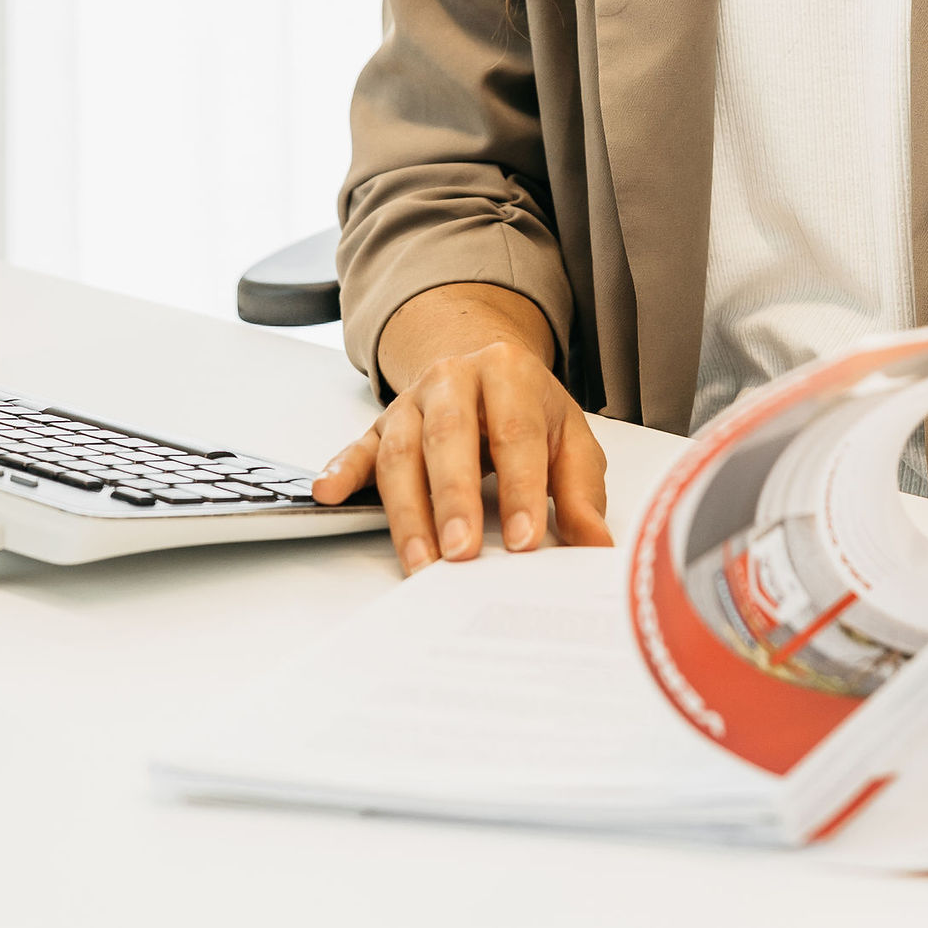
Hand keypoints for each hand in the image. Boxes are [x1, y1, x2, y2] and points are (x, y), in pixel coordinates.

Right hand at [311, 286, 611, 571]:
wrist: (483, 365)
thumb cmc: (527, 410)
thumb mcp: (568, 438)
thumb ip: (581, 491)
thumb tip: (598, 546)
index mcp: (508, 372)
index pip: (515, 431)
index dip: (521, 487)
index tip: (525, 541)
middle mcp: (454, 378)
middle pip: (448, 436)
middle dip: (454, 497)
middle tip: (462, 552)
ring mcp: (412, 401)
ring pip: (401, 450)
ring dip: (407, 509)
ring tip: (422, 561)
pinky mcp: (380, 424)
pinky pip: (357, 447)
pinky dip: (342, 470)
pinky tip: (330, 494)